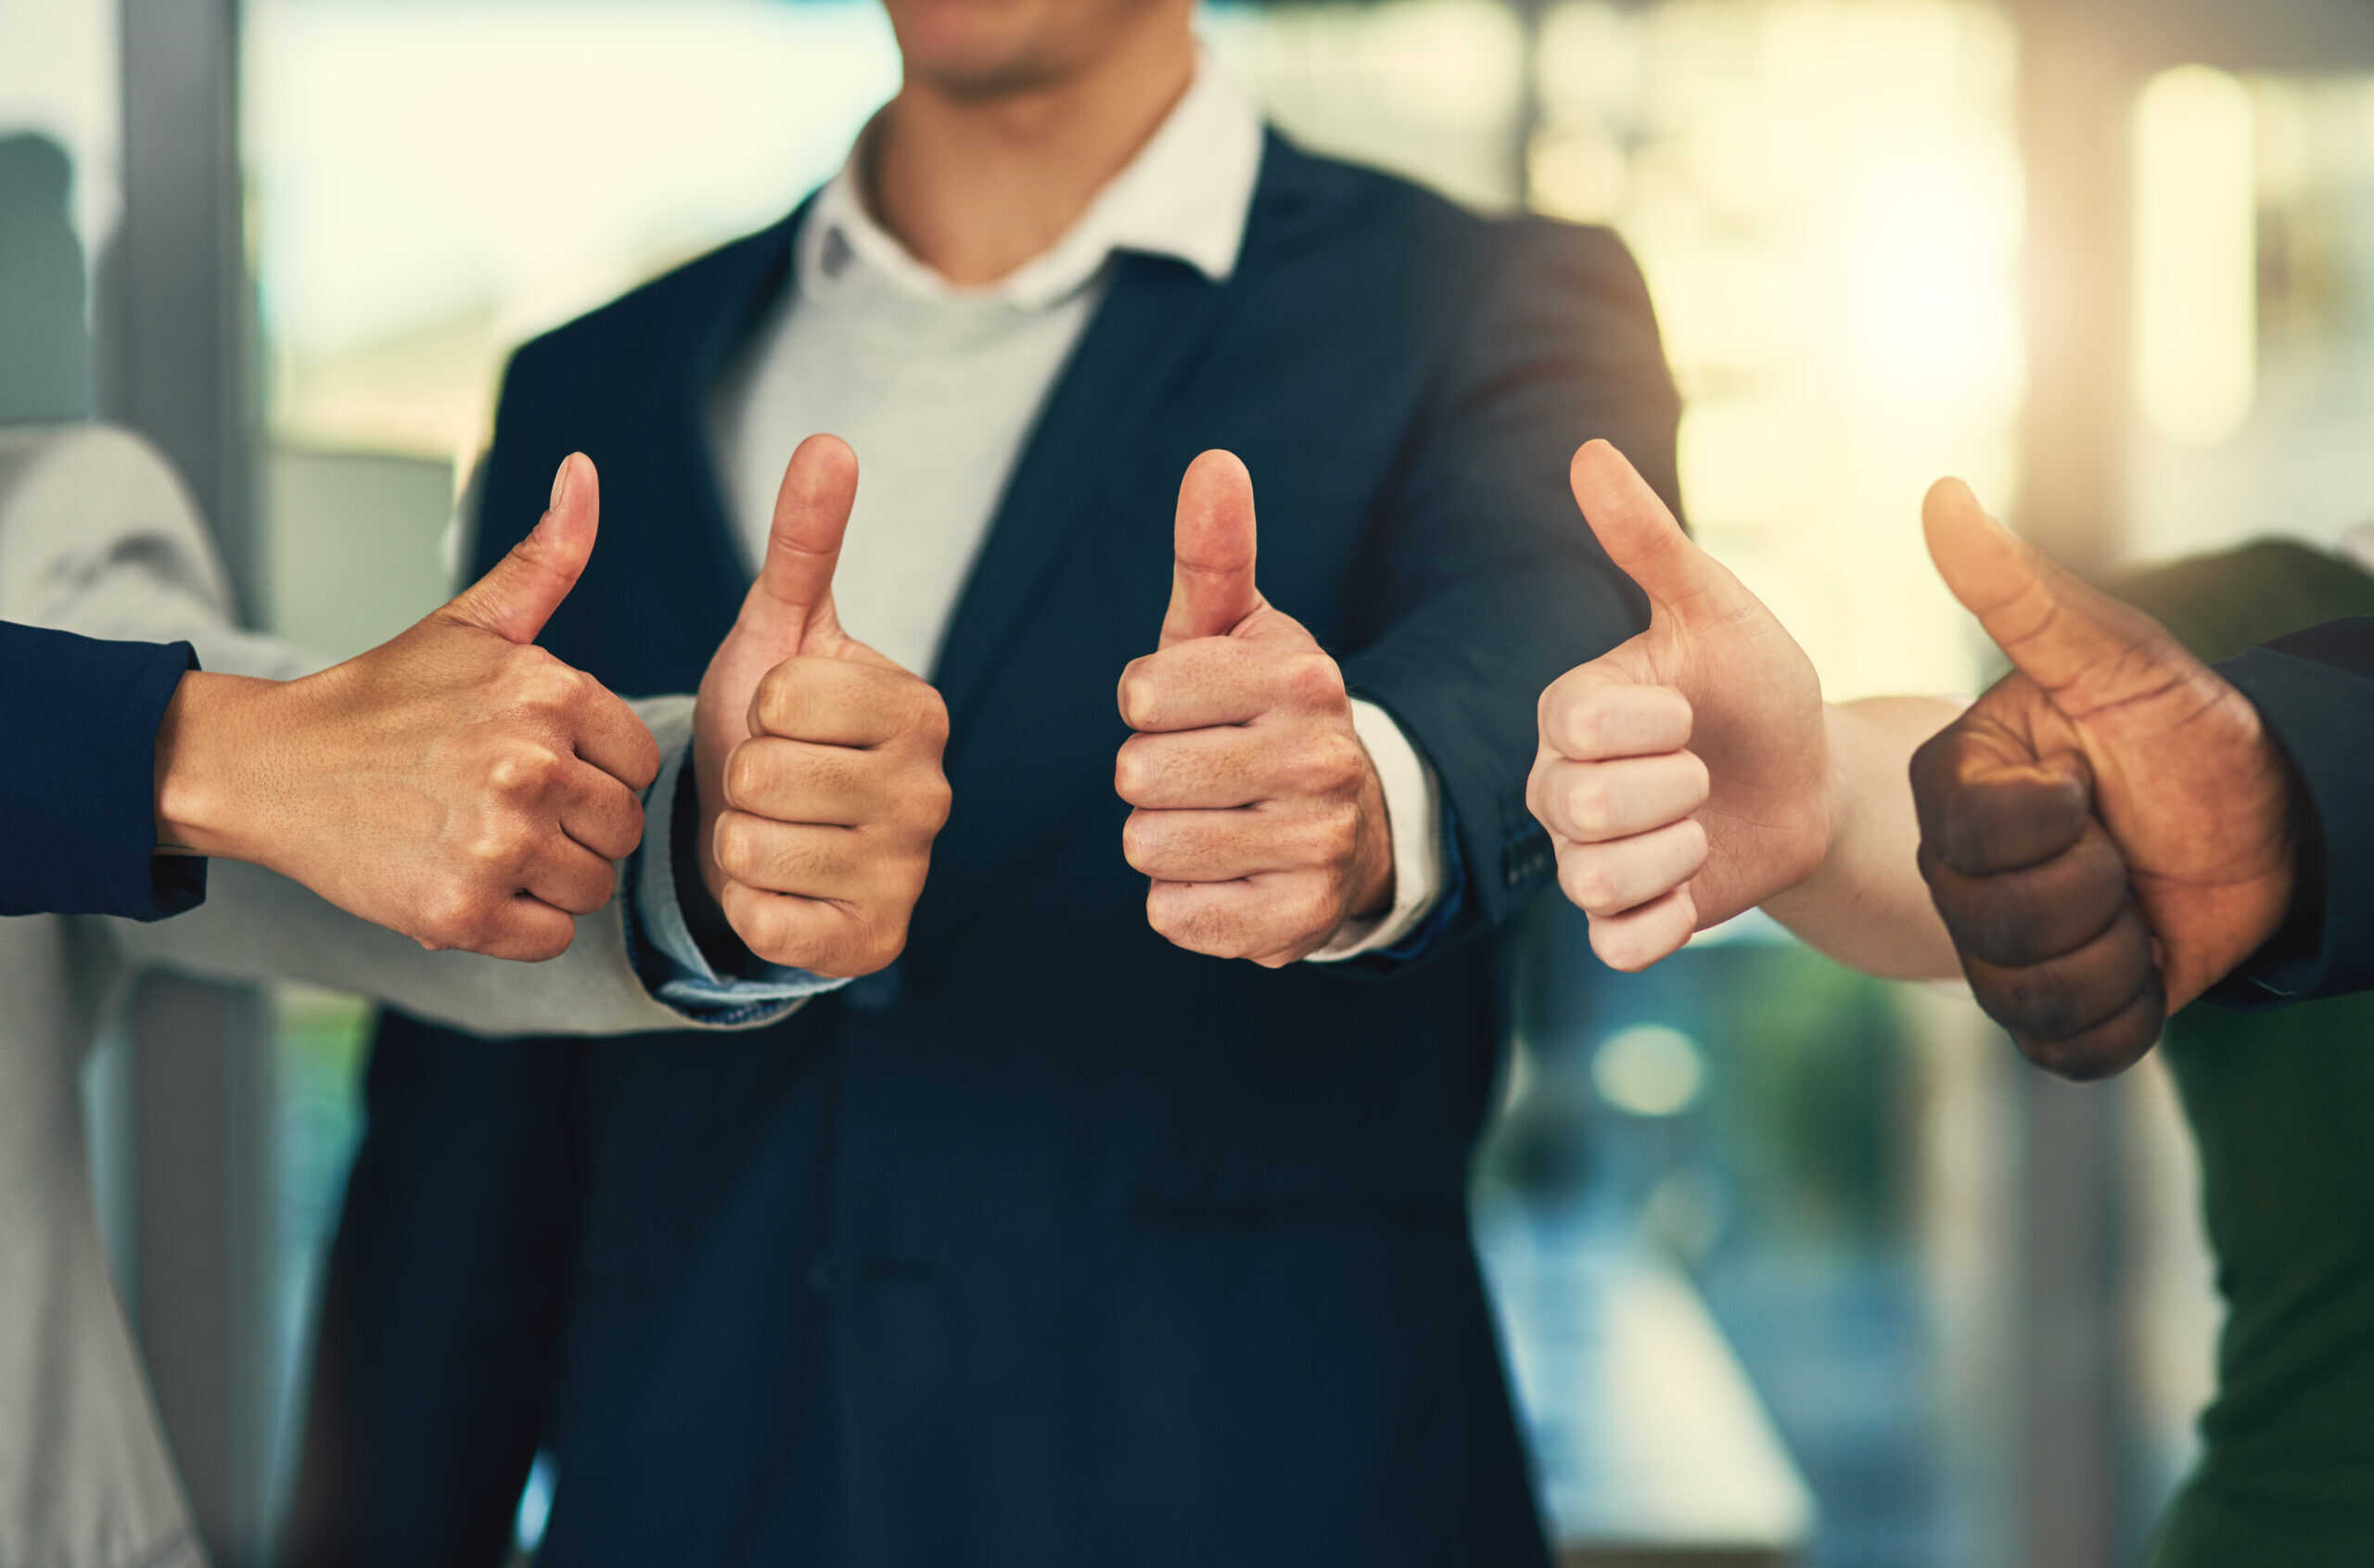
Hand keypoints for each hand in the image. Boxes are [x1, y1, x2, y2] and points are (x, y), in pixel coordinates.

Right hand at [154, 453, 660, 959]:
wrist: (274, 768)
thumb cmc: (386, 698)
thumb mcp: (472, 623)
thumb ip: (547, 559)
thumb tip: (586, 471)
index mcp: (550, 691)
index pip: (639, 764)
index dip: (594, 773)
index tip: (536, 766)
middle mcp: (531, 765)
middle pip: (621, 830)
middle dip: (575, 829)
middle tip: (503, 810)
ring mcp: (498, 842)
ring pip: (592, 887)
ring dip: (549, 880)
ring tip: (483, 843)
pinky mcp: (462, 912)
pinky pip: (550, 938)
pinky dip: (517, 925)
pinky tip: (470, 884)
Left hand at [692, 434, 950, 976]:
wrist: (774, 833)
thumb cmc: (777, 725)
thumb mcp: (780, 630)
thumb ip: (803, 542)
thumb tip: (828, 440)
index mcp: (919, 708)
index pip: (783, 697)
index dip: (756, 707)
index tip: (784, 720)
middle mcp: (932, 793)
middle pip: (763, 773)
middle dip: (743, 778)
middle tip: (774, 782)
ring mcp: (908, 874)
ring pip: (751, 846)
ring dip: (738, 841)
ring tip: (773, 829)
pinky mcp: (873, 944)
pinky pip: (762, 918)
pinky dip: (749, 902)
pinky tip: (781, 886)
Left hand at [1114, 450, 1392, 966]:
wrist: (1347, 827)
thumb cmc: (1260, 713)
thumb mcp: (1235, 630)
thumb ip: (1213, 551)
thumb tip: (1213, 463)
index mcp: (1303, 676)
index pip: (1141, 694)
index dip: (1147, 706)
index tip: (1188, 709)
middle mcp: (1321, 759)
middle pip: (1138, 774)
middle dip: (1149, 776)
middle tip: (1203, 773)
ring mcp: (1316, 844)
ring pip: (1148, 846)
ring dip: (1161, 839)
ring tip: (1215, 823)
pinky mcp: (1296, 922)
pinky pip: (1172, 914)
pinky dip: (1181, 900)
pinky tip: (1227, 875)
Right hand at [1528, 441, 1828, 969]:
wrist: (1814, 779)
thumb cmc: (1759, 686)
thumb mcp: (1718, 609)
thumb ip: (1649, 540)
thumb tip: (1588, 451)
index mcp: (1571, 712)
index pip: (1575, 729)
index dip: (1652, 725)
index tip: (1693, 711)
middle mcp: (1562, 788)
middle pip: (1580, 810)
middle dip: (1672, 791)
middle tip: (1705, 773)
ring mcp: (1589, 860)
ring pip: (1593, 881)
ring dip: (1676, 856)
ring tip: (1707, 828)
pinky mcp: (1629, 922)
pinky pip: (1616, 946)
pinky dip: (1663, 925)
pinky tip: (1697, 887)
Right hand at [1910, 480, 2295, 1078]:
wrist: (2269, 818)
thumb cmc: (2183, 727)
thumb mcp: (2115, 658)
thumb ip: (2020, 591)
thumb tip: (1942, 494)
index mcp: (1953, 789)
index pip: (1977, 839)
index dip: (2058, 823)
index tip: (2093, 783)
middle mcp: (1955, 873)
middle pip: (1998, 928)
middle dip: (2100, 891)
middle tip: (2127, 846)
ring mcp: (1999, 948)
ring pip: (2030, 996)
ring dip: (2119, 953)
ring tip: (2140, 903)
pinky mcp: (2053, 1009)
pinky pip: (2070, 1050)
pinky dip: (2128, 1016)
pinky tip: (2147, 960)